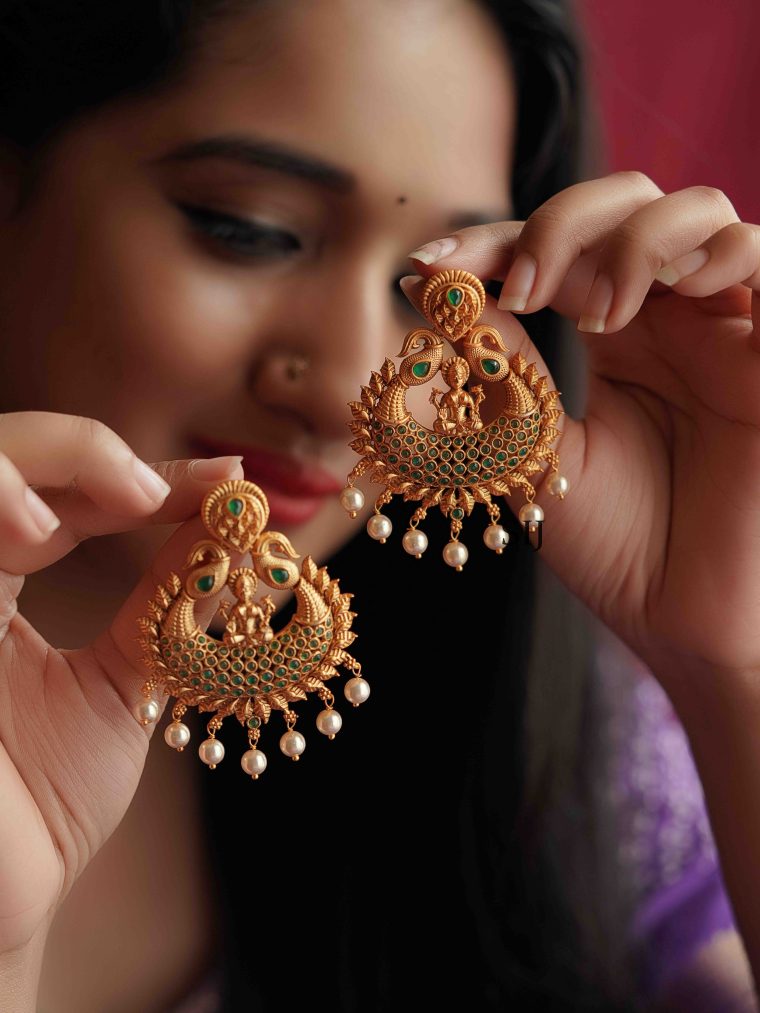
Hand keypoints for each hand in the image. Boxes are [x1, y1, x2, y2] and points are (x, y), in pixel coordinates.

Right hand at [0, 411, 242, 953]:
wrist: (5, 898)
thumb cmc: (50, 803)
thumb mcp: (129, 680)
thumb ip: (167, 597)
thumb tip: (231, 521)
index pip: (67, 497)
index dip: (143, 476)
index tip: (227, 481)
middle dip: (73, 451)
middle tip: (151, 487)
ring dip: (16, 471)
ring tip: (106, 503)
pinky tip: (37, 532)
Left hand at [404, 172, 759, 687]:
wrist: (681, 620)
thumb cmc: (613, 544)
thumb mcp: (532, 446)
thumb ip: (498, 362)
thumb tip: (428, 289)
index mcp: (612, 336)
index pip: (557, 249)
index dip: (495, 242)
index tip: (433, 270)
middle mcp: (669, 321)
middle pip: (627, 204)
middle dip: (565, 224)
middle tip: (526, 288)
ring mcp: (726, 331)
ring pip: (699, 214)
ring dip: (634, 239)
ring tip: (595, 313)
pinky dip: (718, 252)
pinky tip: (665, 299)